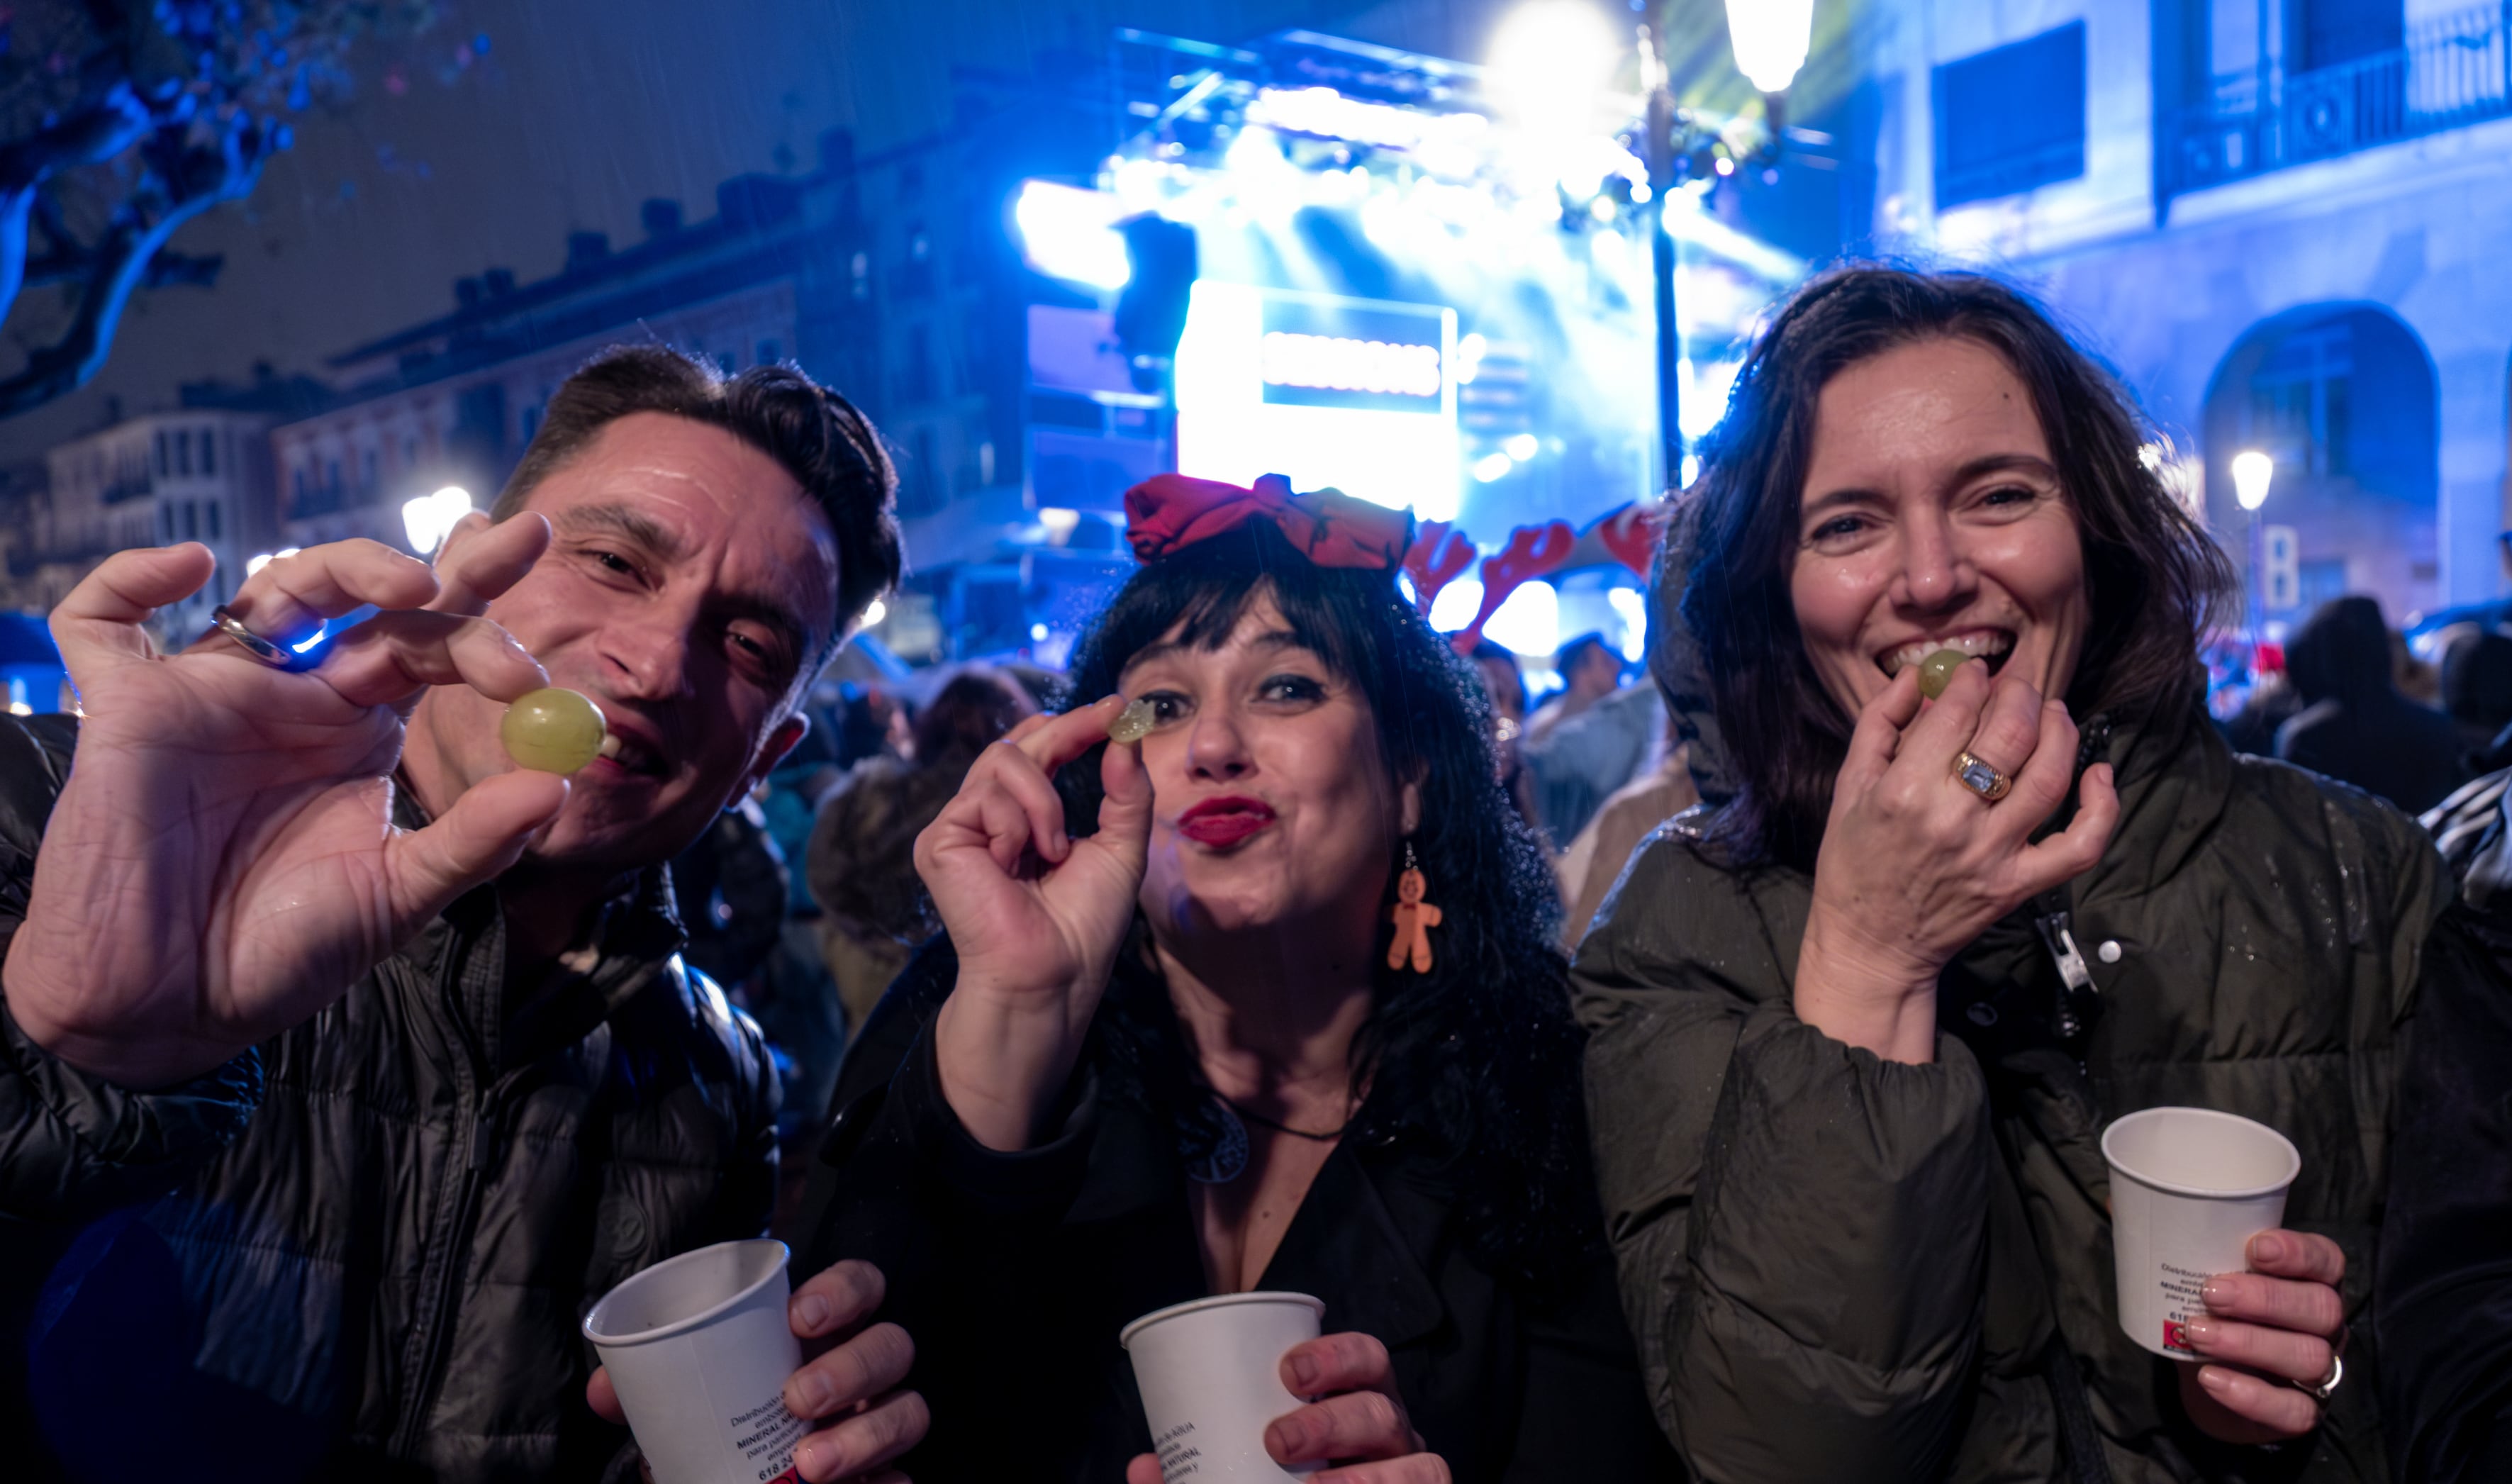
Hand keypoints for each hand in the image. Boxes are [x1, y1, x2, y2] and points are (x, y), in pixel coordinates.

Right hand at [3, 523, 568, 1088]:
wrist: (172, 1007)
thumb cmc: (281, 953)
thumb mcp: (395, 898)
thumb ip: (473, 842)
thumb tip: (560, 784)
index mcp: (362, 733)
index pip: (435, 649)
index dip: (486, 622)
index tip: (538, 651)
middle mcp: (297, 699)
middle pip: (378, 604)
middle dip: (452, 573)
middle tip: (517, 545)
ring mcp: (217, 694)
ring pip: (278, 588)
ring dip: (348, 565)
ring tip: (415, 584)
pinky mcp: (130, 709)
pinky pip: (101, 623)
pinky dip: (127, 578)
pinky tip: (186, 565)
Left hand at [589, 1258, 925, 1482]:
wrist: (732, 1480)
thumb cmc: (722, 1422)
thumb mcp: (686, 1400)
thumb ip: (652, 1389)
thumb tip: (605, 1391)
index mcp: (824, 1332)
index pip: (862, 1285)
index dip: (845, 1291)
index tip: (799, 1317)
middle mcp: (864, 1370)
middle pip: (893, 1345)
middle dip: (851, 1368)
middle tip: (796, 1399)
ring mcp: (880, 1421)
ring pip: (911, 1410)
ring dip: (865, 1435)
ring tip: (811, 1466)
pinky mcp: (886, 1472)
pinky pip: (908, 1476)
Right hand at [920, 697, 1151, 1148]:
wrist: (1052, 976)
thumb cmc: (1083, 927)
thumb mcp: (1121, 848)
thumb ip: (1126, 793)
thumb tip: (1126, 738)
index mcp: (1026, 818)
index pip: (1040, 752)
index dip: (1074, 724)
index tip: (1118, 708)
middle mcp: (988, 816)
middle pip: (1019, 742)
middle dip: (1069, 728)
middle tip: (1109, 719)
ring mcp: (960, 826)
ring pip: (1003, 759)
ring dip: (1044, 798)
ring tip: (1055, 848)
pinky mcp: (939, 840)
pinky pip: (985, 795)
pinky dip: (1017, 823)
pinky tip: (1019, 862)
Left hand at [1124, 1332, 1447, 1483]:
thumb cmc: (1276, 1483)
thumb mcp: (1233, 1473)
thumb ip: (1189, 1476)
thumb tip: (1144, 1463)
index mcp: (1356, 1405)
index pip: (1367, 1360)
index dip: (1337, 1355)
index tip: (1288, 1371)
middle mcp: (1393, 1439)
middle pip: (1383, 1411)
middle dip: (1333, 1421)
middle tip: (1279, 1441)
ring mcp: (1412, 1476)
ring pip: (1421, 1465)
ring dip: (1366, 1479)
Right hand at [1794, 659, 2117, 1061]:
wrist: (1872, 945)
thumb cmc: (1853, 863)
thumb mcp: (1847, 787)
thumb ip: (1879, 724)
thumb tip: (1918, 676)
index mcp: (1903, 793)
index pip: (1956, 713)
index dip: (1972, 680)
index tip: (1975, 673)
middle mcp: (1953, 821)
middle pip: (2010, 735)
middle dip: (2020, 694)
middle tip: (2017, 686)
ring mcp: (1993, 855)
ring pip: (2048, 777)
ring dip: (2060, 732)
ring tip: (2054, 712)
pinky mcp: (2020, 885)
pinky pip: (2079, 844)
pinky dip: (2101, 806)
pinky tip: (2098, 773)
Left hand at [2176, 1230, 2346, 1443]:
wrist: (2208, 1379)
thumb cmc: (2213, 1311)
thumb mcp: (2198, 1273)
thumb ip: (2169, 1239)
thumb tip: (2118, 1203)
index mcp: (2309, 1279)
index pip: (2325, 1259)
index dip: (2299, 1252)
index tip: (2255, 1246)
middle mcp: (2322, 1323)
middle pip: (2320, 1307)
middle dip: (2265, 1298)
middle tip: (2210, 1291)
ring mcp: (2318, 1370)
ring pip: (2308, 1356)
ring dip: (2249, 1343)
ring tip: (2197, 1332)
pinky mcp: (2302, 1412)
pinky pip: (2295, 1411)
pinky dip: (2253, 1396)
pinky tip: (2211, 1379)